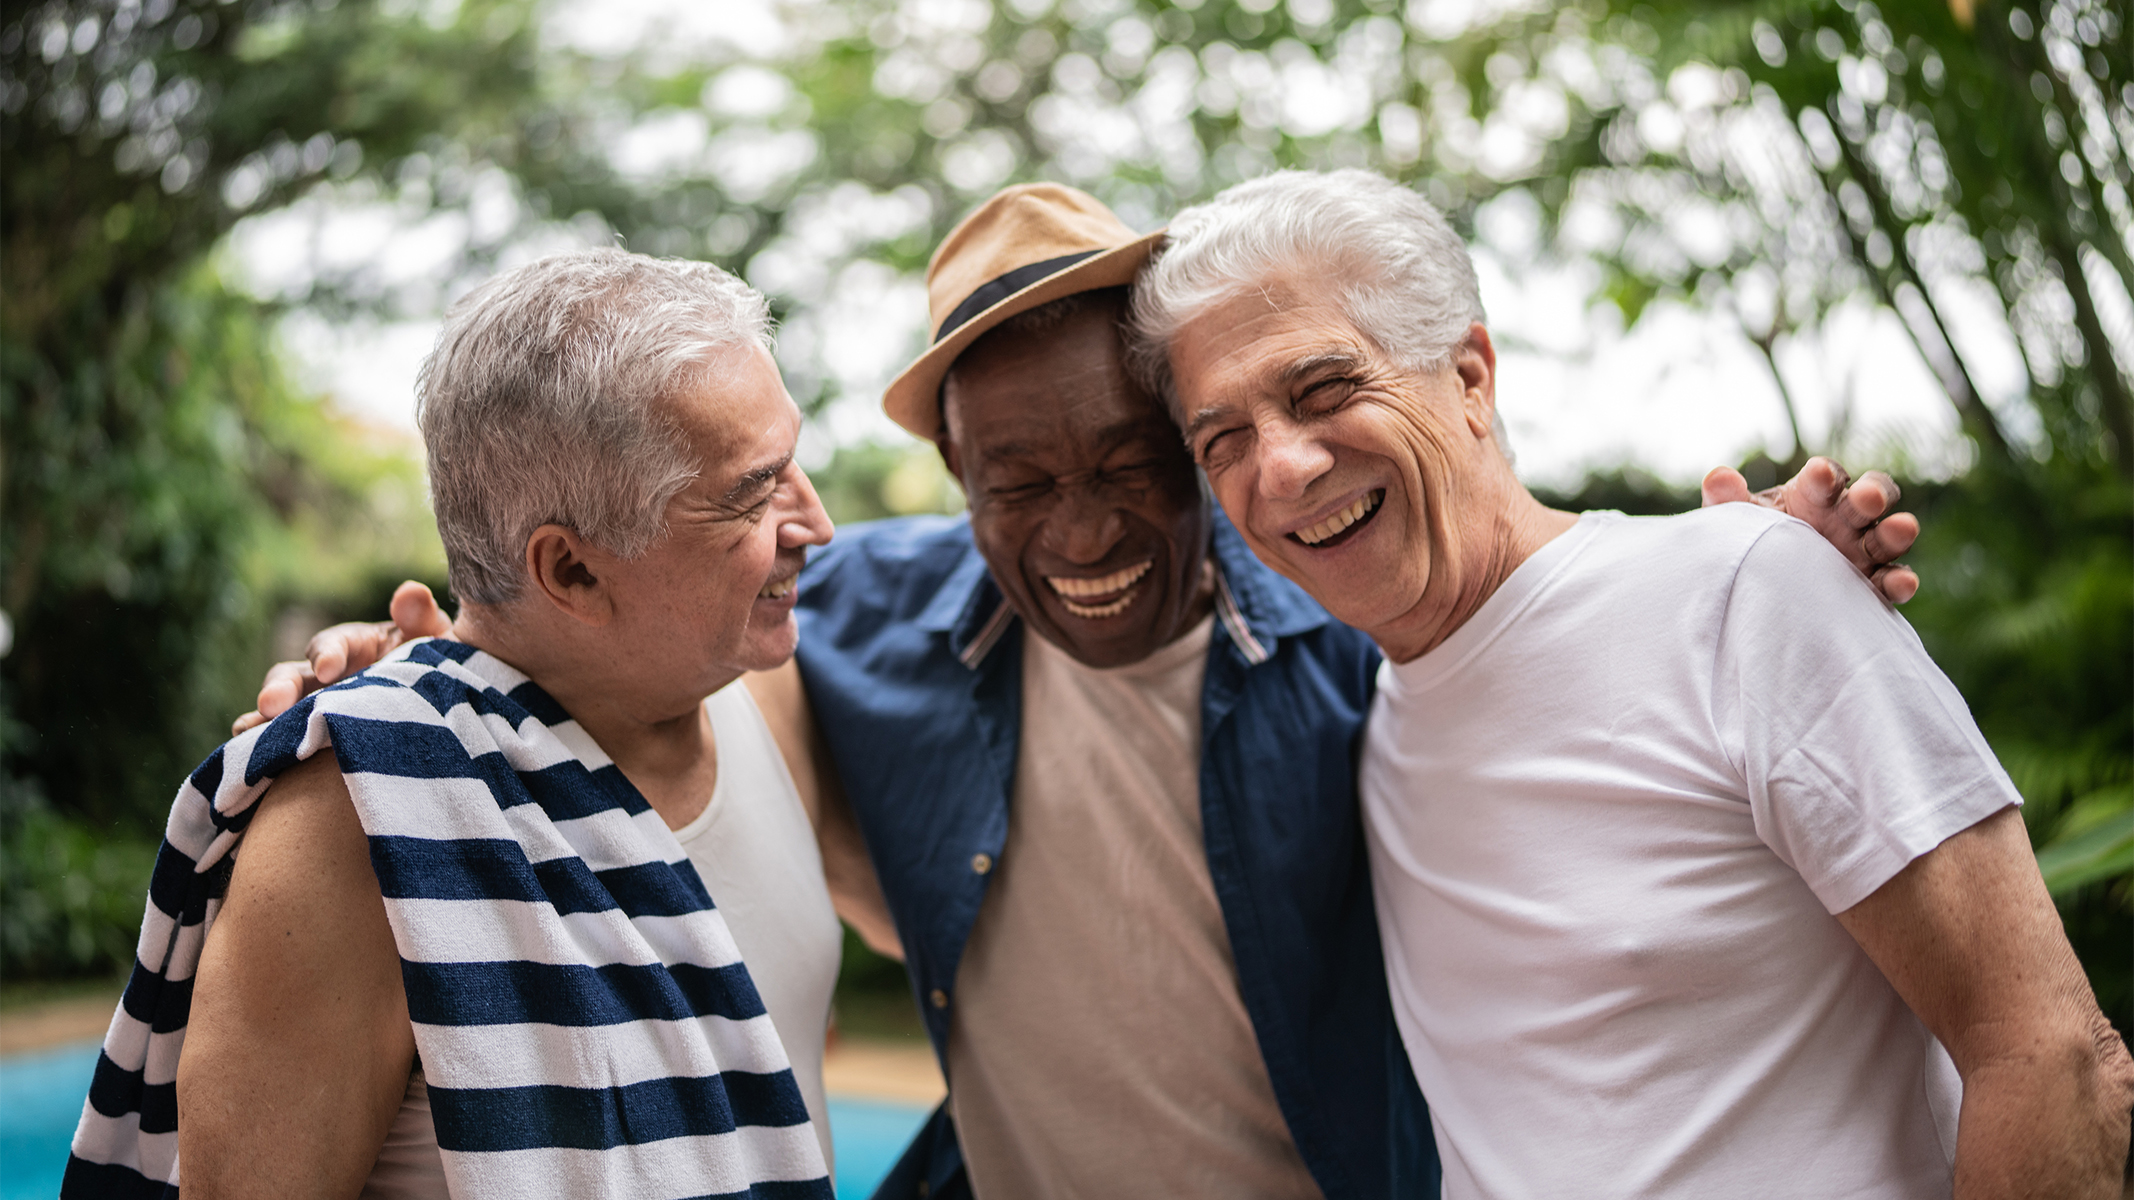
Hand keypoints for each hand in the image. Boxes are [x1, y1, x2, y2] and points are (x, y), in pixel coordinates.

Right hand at [230, 582, 452, 733]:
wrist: (440, 708)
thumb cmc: (432, 665)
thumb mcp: (433, 639)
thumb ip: (421, 618)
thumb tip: (411, 592)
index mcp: (352, 646)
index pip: (331, 644)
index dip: (327, 654)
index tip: (328, 669)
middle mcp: (323, 676)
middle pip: (292, 677)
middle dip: (280, 689)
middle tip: (270, 705)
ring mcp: (313, 708)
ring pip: (278, 711)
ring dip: (263, 721)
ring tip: (247, 734)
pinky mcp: (310, 737)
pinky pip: (282, 741)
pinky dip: (263, 747)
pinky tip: (251, 760)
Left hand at [1702, 457, 1919, 603]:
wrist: (1763, 588)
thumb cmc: (1756, 540)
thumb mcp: (1740, 521)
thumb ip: (1729, 500)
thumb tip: (1717, 476)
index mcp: (1814, 494)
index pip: (1825, 477)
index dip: (1824, 475)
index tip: (1818, 474)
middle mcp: (1845, 517)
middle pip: (1868, 499)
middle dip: (1871, 494)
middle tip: (1867, 497)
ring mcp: (1864, 550)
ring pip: (1888, 536)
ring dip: (1896, 532)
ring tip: (1902, 528)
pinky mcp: (1873, 584)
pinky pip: (1892, 581)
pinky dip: (1900, 581)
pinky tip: (1903, 585)